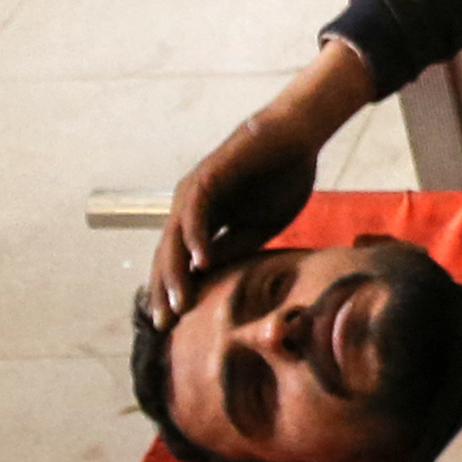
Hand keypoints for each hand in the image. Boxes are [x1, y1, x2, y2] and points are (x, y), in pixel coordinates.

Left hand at [143, 37, 372, 321]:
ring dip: (175, 273)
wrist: (296, 136)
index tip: (174, 325)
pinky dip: (197, 239)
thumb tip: (210, 273)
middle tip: (165, 325)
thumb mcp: (259, 226)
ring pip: (176, 239)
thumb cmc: (282, 177)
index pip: (180, 262)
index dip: (175, 292)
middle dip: (165, 290)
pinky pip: (196, 214)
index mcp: (203, 219)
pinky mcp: (207, 177)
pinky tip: (201, 264)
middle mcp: (190, 207)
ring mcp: (194, 191)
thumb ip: (235, 247)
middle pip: (168, 255)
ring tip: (179, 305)